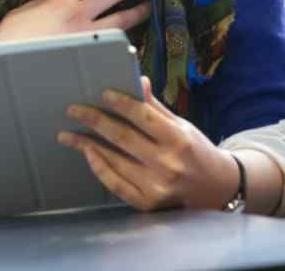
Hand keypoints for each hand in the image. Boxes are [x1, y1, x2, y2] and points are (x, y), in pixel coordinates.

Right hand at [0, 0, 150, 42]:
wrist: (12, 68)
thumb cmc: (10, 40)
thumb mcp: (21, 13)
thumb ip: (38, 1)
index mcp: (62, 1)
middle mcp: (79, 16)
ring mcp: (87, 38)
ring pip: (121, 20)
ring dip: (138, 11)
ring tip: (148, 7)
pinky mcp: (89, 57)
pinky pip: (114, 47)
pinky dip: (127, 42)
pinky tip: (136, 40)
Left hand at [57, 76, 238, 210]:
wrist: (217, 188)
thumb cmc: (195, 150)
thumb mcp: (181, 125)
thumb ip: (156, 108)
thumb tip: (138, 81)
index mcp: (178, 139)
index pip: (143, 117)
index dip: (121, 103)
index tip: (101, 93)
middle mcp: (168, 164)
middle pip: (123, 138)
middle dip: (94, 121)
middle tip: (73, 110)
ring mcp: (157, 186)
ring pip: (115, 161)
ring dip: (87, 145)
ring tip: (68, 134)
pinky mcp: (148, 203)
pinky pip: (117, 185)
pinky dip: (100, 168)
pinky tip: (88, 154)